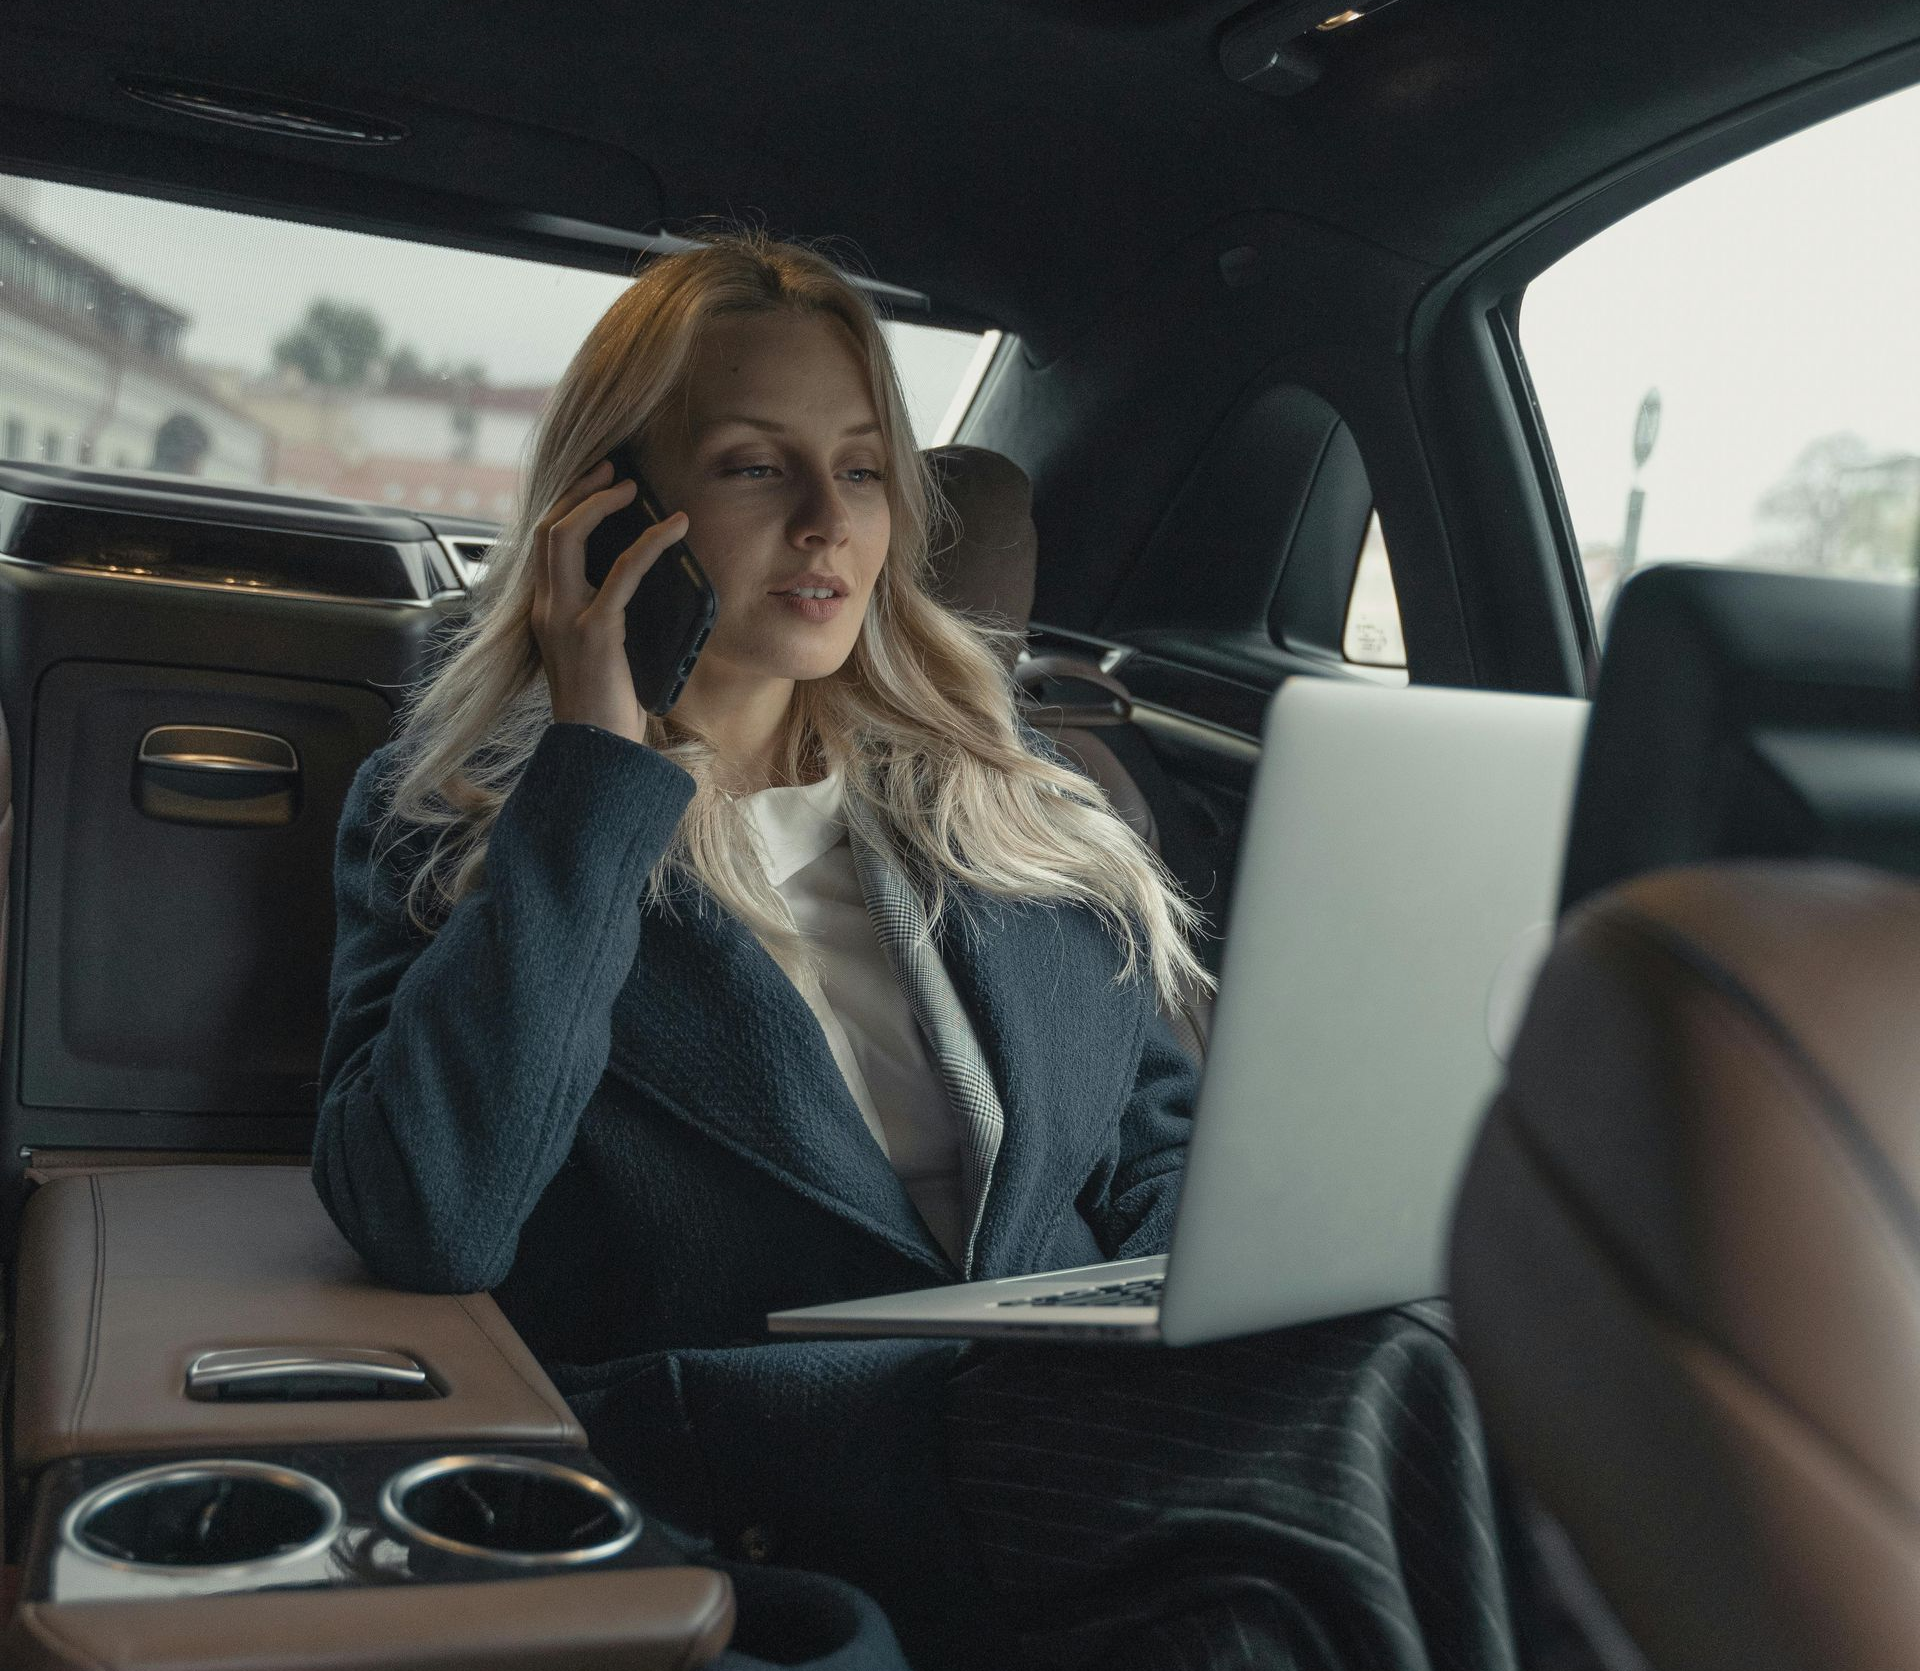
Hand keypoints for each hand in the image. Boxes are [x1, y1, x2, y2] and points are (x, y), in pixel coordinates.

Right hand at [529, 459, 690, 745]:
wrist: (597, 754)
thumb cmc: (607, 708)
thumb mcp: (601, 651)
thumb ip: (606, 614)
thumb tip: (639, 580)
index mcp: (545, 612)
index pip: (545, 543)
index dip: (569, 504)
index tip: (599, 481)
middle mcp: (546, 609)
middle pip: (548, 527)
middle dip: (579, 489)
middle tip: (614, 469)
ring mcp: (566, 619)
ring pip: (566, 537)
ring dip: (600, 502)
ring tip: (632, 486)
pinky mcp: (596, 632)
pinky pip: (622, 572)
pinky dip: (650, 542)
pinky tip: (674, 527)